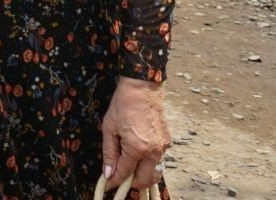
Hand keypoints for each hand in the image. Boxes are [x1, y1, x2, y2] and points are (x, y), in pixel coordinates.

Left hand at [101, 77, 170, 197]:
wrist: (142, 89)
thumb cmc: (123, 106)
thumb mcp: (109, 128)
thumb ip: (109, 153)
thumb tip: (108, 172)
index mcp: (136, 149)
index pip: (125, 174)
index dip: (115, 181)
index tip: (108, 185)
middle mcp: (153, 151)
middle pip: (144, 180)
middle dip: (131, 183)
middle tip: (120, 178)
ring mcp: (163, 147)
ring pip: (155, 172)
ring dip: (142, 175)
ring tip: (129, 169)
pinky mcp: (167, 142)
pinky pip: (159, 160)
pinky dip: (150, 163)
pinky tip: (139, 155)